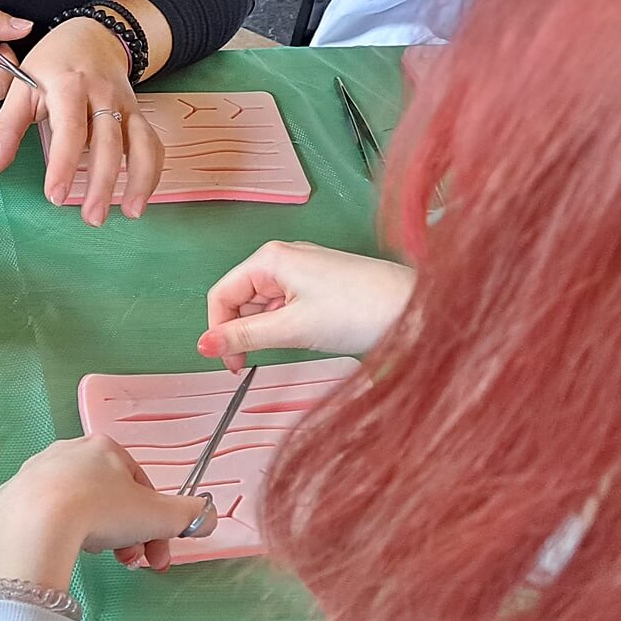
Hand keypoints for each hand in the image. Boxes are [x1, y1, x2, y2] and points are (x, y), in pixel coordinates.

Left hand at [0, 18, 160, 226]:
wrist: (92, 35)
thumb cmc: (51, 65)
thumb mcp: (21, 85)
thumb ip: (7, 126)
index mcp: (69, 85)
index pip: (70, 128)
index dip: (64, 164)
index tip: (55, 196)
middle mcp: (103, 95)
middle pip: (108, 142)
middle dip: (102, 182)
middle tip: (91, 218)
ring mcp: (125, 105)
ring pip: (141, 143)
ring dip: (139, 180)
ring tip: (130, 213)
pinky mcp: (138, 114)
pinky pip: (153, 143)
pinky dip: (152, 171)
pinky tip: (141, 198)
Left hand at [0, 436, 208, 587]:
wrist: (36, 523)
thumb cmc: (102, 510)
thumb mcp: (159, 515)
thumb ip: (190, 515)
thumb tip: (208, 517)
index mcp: (105, 448)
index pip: (141, 486)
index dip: (155, 523)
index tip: (156, 554)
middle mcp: (68, 450)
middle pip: (110, 498)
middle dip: (128, 534)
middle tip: (130, 561)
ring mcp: (36, 471)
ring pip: (79, 505)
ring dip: (97, 533)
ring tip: (96, 555)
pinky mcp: (11, 494)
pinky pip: (46, 515)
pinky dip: (60, 532)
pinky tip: (62, 548)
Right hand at [200, 241, 416, 371]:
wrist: (416, 310)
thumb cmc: (360, 311)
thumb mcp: (291, 329)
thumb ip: (244, 337)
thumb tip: (205, 345)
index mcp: (270, 259)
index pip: (222, 294)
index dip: (218, 330)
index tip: (229, 362)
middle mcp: (284, 257)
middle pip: (241, 297)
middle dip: (241, 330)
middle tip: (251, 363)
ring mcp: (304, 269)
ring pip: (264, 303)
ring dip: (264, 329)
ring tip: (287, 347)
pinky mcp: (320, 282)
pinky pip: (286, 303)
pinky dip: (284, 324)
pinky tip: (302, 337)